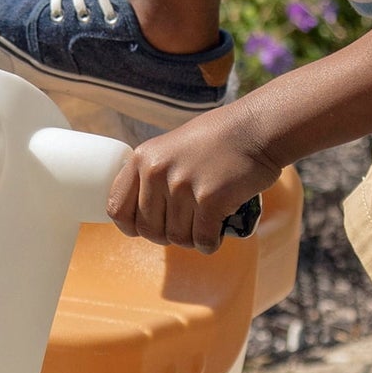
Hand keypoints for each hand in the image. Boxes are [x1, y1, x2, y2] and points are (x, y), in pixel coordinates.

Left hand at [106, 107, 279, 253]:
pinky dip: (211, 243)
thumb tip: (140, 216)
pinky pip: (203, 240)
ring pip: (177, 238)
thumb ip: (151, 176)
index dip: (131, 227)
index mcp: (142, 159)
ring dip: (192, 238)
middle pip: (149, 230)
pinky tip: (218, 232)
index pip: (117, 209)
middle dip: (167, 235)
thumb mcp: (169, 148)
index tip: (145, 228)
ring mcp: (183, 187)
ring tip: (205, 223)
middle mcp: (157, 173)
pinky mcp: (210, 200)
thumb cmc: (215, 140)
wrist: (255, 129)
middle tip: (186, 226)